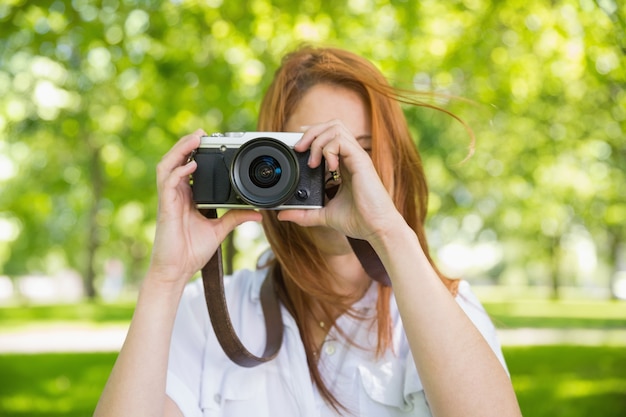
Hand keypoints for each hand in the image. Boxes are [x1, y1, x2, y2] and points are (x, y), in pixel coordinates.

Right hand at [148, 129, 261, 286]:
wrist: (177, 271)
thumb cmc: (192, 252)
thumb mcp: (220, 230)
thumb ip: (236, 218)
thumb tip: (257, 213)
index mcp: (186, 197)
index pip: (187, 168)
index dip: (194, 153)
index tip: (210, 142)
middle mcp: (176, 195)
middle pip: (175, 161)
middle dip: (186, 145)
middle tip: (202, 133)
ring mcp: (169, 199)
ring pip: (167, 165)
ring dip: (180, 150)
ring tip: (194, 139)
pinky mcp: (165, 207)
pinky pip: (168, 183)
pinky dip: (179, 172)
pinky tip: (190, 165)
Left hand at [277, 120, 401, 240]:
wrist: (377, 229)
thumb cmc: (359, 221)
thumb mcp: (324, 215)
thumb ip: (304, 213)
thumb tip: (283, 215)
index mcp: (344, 165)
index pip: (329, 136)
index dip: (312, 134)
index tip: (297, 145)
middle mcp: (351, 157)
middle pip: (332, 125)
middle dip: (311, 132)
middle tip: (299, 149)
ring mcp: (357, 157)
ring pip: (336, 127)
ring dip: (318, 140)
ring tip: (313, 162)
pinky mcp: (361, 161)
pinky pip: (341, 141)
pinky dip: (329, 150)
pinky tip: (328, 168)